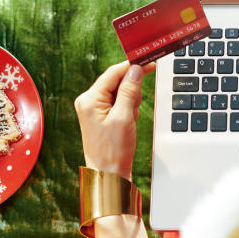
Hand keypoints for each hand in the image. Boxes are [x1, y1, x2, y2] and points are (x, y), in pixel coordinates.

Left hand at [74, 61, 153, 179]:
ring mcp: (94, 108)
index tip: (149, 63)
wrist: (109, 174)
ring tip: (129, 120)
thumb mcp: (124, 117)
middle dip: (131, 92)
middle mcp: (88, 101)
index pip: (113, 73)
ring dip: (130, 102)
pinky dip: (128, 109)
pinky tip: (127, 123)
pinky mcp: (101, 115)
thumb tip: (136, 69)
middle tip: (133, 109)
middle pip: (117, 81)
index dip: (132, 67)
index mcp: (89, 99)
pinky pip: (119, 102)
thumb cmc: (113, 151)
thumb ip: (129, 91)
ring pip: (120, 92)